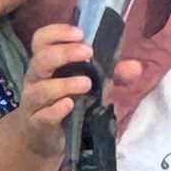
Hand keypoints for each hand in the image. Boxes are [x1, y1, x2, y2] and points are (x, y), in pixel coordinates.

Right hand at [14, 20, 102, 156]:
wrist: (46, 137)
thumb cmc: (68, 102)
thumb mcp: (92, 85)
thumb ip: (113, 74)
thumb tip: (136, 67)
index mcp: (46, 63)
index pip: (41, 39)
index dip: (57, 32)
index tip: (80, 33)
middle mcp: (35, 79)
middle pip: (41, 60)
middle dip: (64, 53)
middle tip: (88, 53)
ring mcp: (33, 102)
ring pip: (42, 89)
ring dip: (64, 84)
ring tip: (87, 83)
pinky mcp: (37, 125)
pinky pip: (43, 116)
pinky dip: (55, 110)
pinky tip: (69, 105)